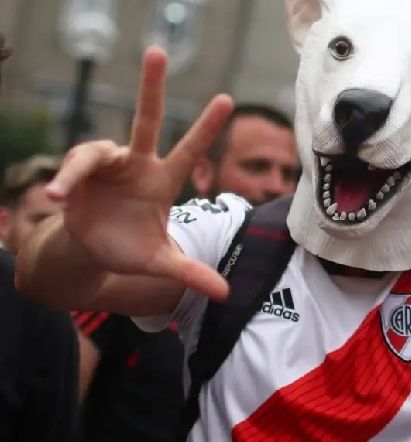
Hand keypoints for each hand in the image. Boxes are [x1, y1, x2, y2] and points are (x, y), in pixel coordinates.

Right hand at [46, 47, 232, 299]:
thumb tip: (225, 293)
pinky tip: (56, 198)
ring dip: (77, 168)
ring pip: (96, 151)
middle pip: (146, 120)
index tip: (227, 99)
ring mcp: (108, 165)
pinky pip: (72, 168)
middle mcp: (137, 165)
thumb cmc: (130, 248)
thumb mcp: (161, 263)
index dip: (206, 127)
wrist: (92, 251)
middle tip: (156, 52)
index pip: (189, 150)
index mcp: (163, 182)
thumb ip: (190, 274)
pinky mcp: (79, 172)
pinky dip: (64, 180)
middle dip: (150, 87)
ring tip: (61, 193)